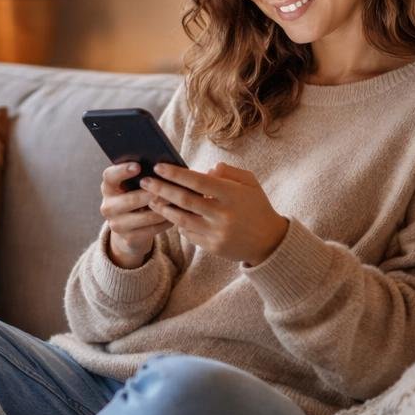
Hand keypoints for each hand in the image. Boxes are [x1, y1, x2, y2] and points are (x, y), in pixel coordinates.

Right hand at [100, 163, 170, 267]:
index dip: (122, 170)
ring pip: (145, 217)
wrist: (129, 229)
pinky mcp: (128, 238)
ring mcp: (117, 224)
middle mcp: (108, 206)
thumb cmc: (136, 197)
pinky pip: (152, 229)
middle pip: (130, 199)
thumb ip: (143, 176)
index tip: (138, 166)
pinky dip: (166, 222)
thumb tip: (164, 165)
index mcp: (108, 187)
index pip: (110, 176)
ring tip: (178, 202)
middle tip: (167, 189)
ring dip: (163, 209)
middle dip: (151, 194)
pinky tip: (176, 216)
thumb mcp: (133, 186)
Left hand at [141, 162, 289, 265]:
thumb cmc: (256, 207)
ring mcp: (216, 233)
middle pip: (184, 200)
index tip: (158, 166)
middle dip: (161, 189)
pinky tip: (168, 214)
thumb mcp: (250, 183)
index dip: (176, 174)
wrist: (269, 242)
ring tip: (149, 198)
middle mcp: (223, 215)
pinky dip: (177, 223)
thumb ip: (229, 172)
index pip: (197, 181)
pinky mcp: (212, 247)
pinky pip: (188, 233)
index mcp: (232, 195)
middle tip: (144, 181)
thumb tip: (205, 170)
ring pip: (181, 219)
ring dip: (163, 208)